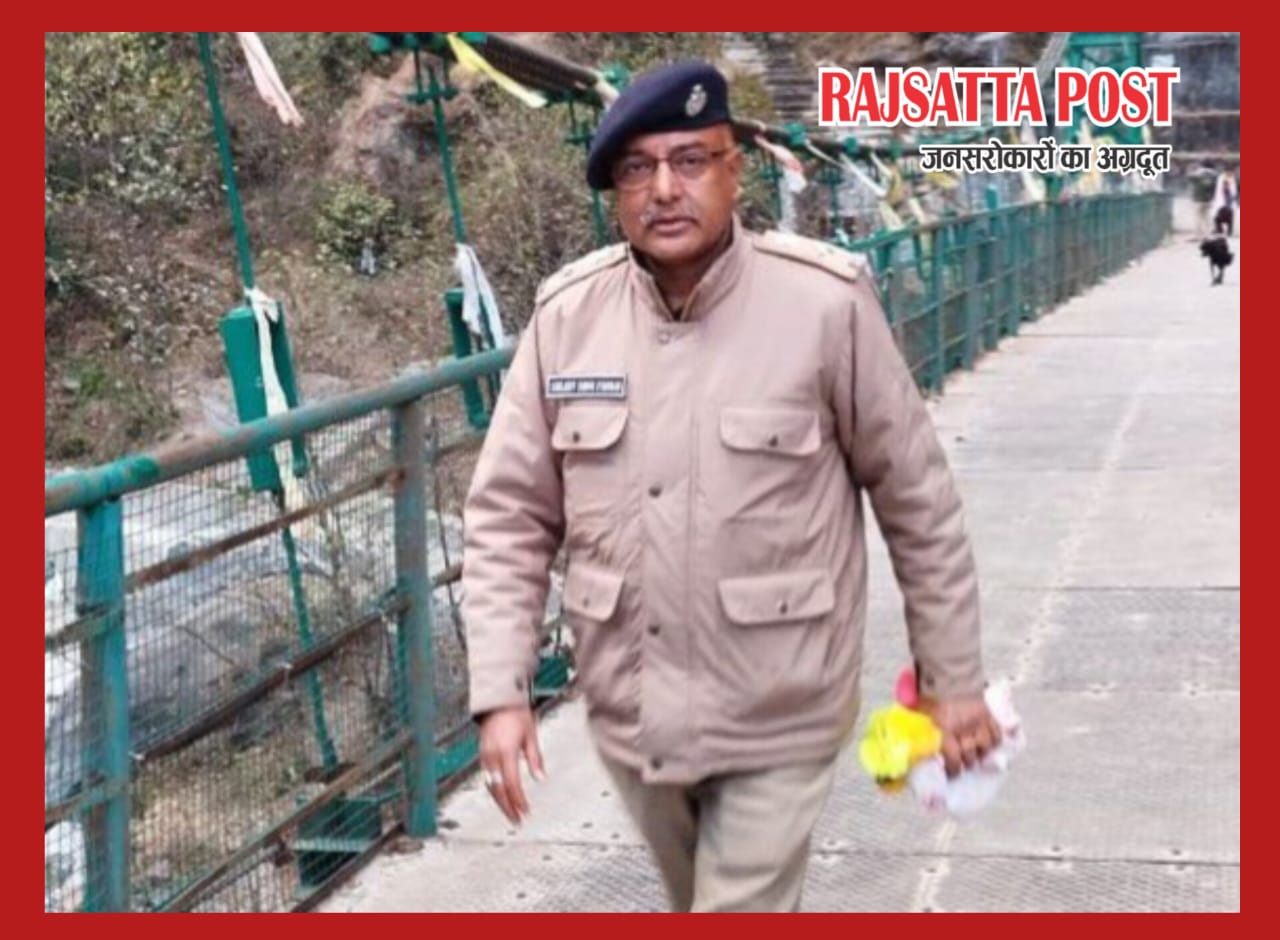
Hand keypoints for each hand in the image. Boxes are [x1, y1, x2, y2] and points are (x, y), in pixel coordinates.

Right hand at [477, 704, 545, 823]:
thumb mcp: (531, 734)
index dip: (518, 800)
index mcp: (505, 752)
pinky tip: (501, 796)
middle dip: (507, 807)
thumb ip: (535, 758)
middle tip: (517, 821)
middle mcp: (492, 756)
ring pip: (490, 786)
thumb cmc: (517, 714)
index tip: (525, 812)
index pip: (511, 784)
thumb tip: (540, 778)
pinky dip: (494, 790)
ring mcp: (485, 756)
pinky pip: (486, 778)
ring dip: (500, 802)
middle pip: (498, 789)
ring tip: (510, 814)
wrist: (498, 700)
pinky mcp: (482, 755)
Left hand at [914, 693, 1002, 777]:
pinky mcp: (988, 715)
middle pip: (970, 757)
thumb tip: (913, 742)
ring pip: (985, 748)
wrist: (948, 674)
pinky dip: (994, 741)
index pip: (953, 760)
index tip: (951, 774)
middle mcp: (964, 731)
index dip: (952, 770)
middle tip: (963, 764)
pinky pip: (996, 734)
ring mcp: (978, 723)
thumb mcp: (920, 713)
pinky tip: (990, 743)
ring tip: (976, 754)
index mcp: (946, 732)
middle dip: (966, 763)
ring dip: (980, 753)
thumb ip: (920, 729)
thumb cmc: (930, 693)